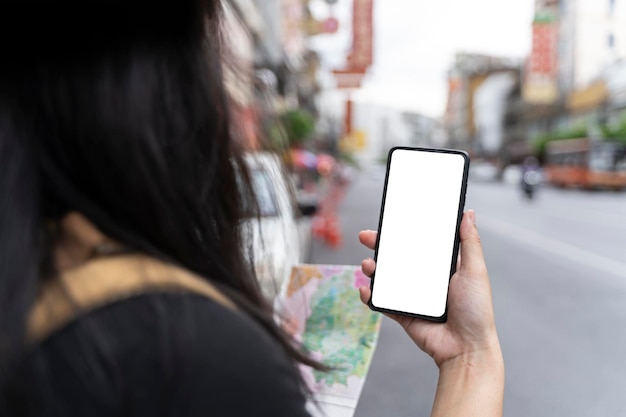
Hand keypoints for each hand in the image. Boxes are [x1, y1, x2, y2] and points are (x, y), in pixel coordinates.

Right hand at [358, 210, 500, 368]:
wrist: (466, 348)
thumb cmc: (476, 310)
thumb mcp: (475, 270)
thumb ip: (470, 242)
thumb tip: (468, 214)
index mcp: (441, 267)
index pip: (419, 244)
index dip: (403, 232)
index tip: (390, 221)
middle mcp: (425, 280)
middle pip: (397, 258)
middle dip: (379, 247)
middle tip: (366, 237)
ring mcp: (412, 297)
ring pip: (386, 278)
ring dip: (373, 269)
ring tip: (367, 266)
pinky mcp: (403, 314)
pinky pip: (382, 303)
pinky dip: (370, 296)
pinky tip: (365, 290)